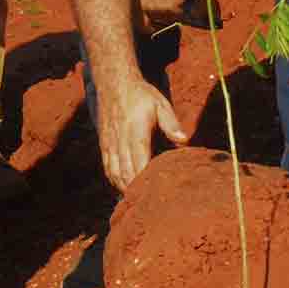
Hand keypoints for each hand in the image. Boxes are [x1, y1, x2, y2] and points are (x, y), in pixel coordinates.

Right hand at [97, 72, 187, 191]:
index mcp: (136, 133)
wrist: (113, 82)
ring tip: (138, 200)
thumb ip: (171, 123)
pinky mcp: (104, 144)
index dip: (146, 182)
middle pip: (126, 174)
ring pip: (115, 174)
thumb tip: (184, 140)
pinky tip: (124, 187)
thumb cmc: (140, 94)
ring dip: (125, 188)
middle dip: (137, 191)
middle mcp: (120, 141)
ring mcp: (109, 144)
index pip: (139, 164)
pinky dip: (115, 180)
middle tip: (151, 205)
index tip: (156, 195)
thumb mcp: (160, 104)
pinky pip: (108, 168)